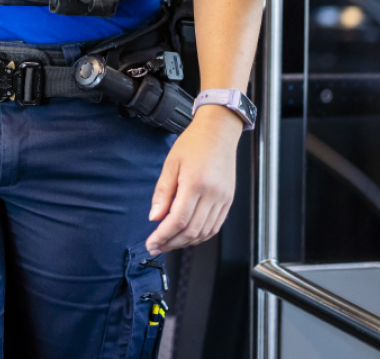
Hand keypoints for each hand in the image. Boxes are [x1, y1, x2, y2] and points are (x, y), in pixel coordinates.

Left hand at [145, 106, 241, 254]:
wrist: (218, 132)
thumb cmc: (194, 143)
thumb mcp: (171, 163)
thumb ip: (162, 192)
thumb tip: (154, 217)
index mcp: (195, 183)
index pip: (178, 220)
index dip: (163, 236)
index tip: (151, 242)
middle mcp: (212, 194)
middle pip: (191, 231)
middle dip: (171, 243)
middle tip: (156, 246)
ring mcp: (223, 199)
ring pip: (204, 232)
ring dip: (185, 242)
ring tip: (169, 243)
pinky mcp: (228, 201)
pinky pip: (215, 227)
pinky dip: (200, 236)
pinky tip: (188, 236)